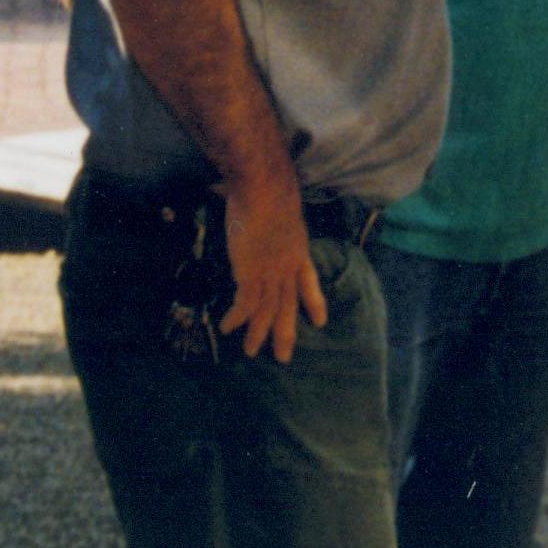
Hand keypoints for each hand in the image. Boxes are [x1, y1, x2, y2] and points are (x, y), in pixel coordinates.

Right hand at [218, 173, 328, 360]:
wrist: (265, 190)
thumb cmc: (269, 190)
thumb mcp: (279, 207)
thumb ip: (272, 217)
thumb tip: (256, 206)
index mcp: (299, 251)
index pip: (310, 282)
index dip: (314, 302)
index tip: (320, 321)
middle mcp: (288, 267)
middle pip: (289, 306)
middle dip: (286, 333)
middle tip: (283, 357)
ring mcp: (272, 273)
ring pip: (267, 312)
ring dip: (258, 334)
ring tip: (251, 352)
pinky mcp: (252, 275)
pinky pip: (245, 305)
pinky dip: (236, 318)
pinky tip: (228, 328)